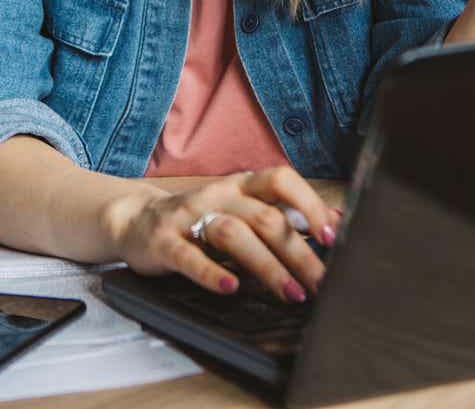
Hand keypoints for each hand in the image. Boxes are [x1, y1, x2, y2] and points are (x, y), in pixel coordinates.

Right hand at [101, 167, 340, 302]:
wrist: (135, 220)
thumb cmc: (200, 219)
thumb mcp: (241, 210)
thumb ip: (282, 214)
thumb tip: (338, 222)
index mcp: (241, 185)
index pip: (280, 180)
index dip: (309, 203)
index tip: (332, 235)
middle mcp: (218, 195)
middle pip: (265, 217)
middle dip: (298, 253)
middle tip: (322, 285)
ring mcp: (189, 216)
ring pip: (233, 234)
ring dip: (266, 266)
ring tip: (290, 294)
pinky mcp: (165, 241)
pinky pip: (189, 256)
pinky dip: (211, 272)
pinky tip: (230, 287)